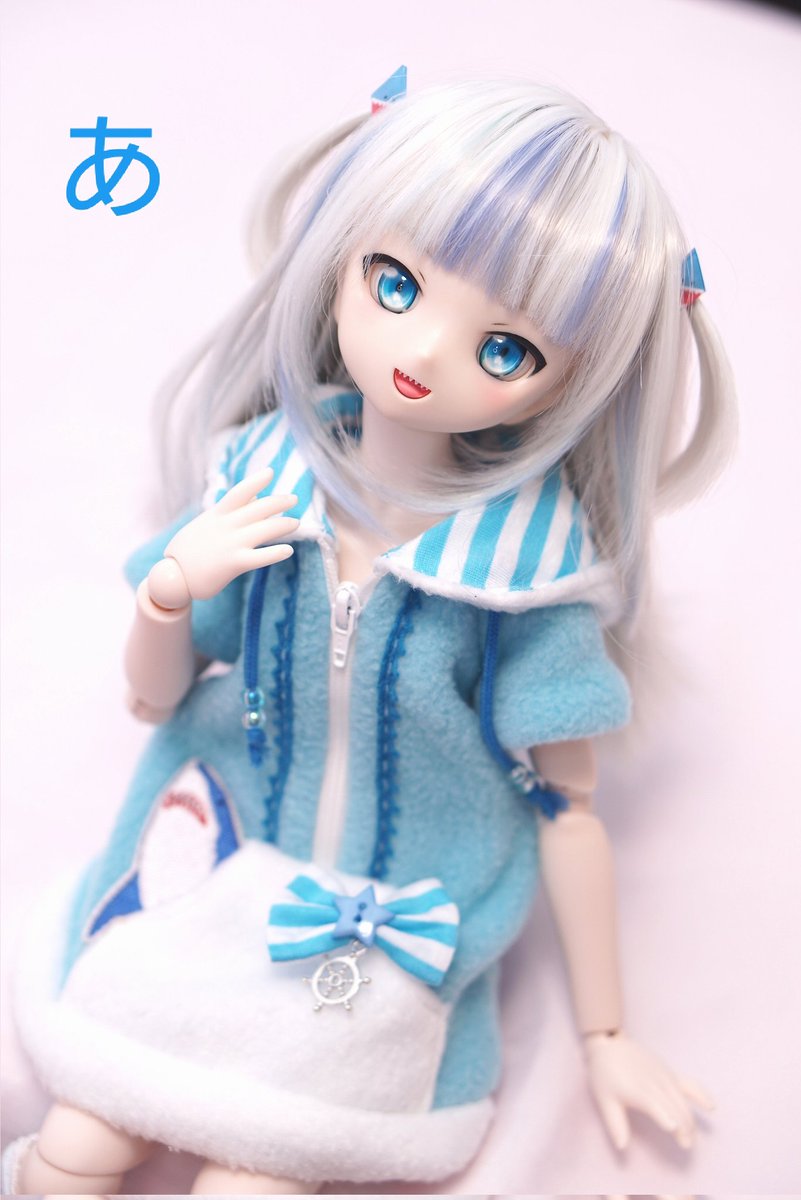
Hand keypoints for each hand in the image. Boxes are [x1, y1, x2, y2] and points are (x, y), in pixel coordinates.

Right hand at [159, 469, 298, 601]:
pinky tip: (289, 550)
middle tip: (295, 499)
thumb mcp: (206, 524)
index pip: (238, 492)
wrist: (173, 577)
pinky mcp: (233, 564)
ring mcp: (229, 544)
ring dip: (283, 525)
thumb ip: (229, 511)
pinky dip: (275, 553)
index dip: (255, 481)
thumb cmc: (190, 550)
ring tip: (297, 523)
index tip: (270, 472)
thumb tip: (255, 495)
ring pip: (263, 530)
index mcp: (216, 515)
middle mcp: (225, 526)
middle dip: (278, 502)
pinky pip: (259, 557)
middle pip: (258, 509)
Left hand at [584, 1031, 713, 1150]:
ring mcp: (664, 1077)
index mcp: (637, 1090)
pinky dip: (700, 1095)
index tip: (673, 1128)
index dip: (664, 1116)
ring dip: (689, 1119)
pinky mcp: (669, 1073)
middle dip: (682, 1126)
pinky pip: (689, 1084)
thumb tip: (622, 1147)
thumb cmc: (604, 1076)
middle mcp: (654, 1083)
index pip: (654, 1105)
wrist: (609, 1045)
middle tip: (685, 1145)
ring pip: (682, 1100)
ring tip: (690, 1137)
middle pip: (673, 1106)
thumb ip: (615, 1124)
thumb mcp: (604, 1100)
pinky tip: (711, 1107)